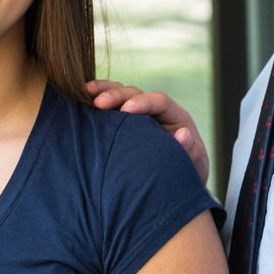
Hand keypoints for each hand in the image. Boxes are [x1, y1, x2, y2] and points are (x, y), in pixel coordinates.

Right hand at [87, 80, 208, 185]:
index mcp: (175, 117)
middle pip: (136, 93)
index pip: (160, 101)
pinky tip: (80, 100)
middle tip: (99, 103)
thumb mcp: (194, 167)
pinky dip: (95, 100)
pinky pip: (109, 105)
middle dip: (117, 95)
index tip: (127, 110)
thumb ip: (191, 152)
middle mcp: (155, 110)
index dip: (144, 102)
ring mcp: (137, 114)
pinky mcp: (122, 120)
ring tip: (85, 91)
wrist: (174, 183)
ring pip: (120, 93)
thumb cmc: (186, 174)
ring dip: (102, 90)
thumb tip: (184, 135)